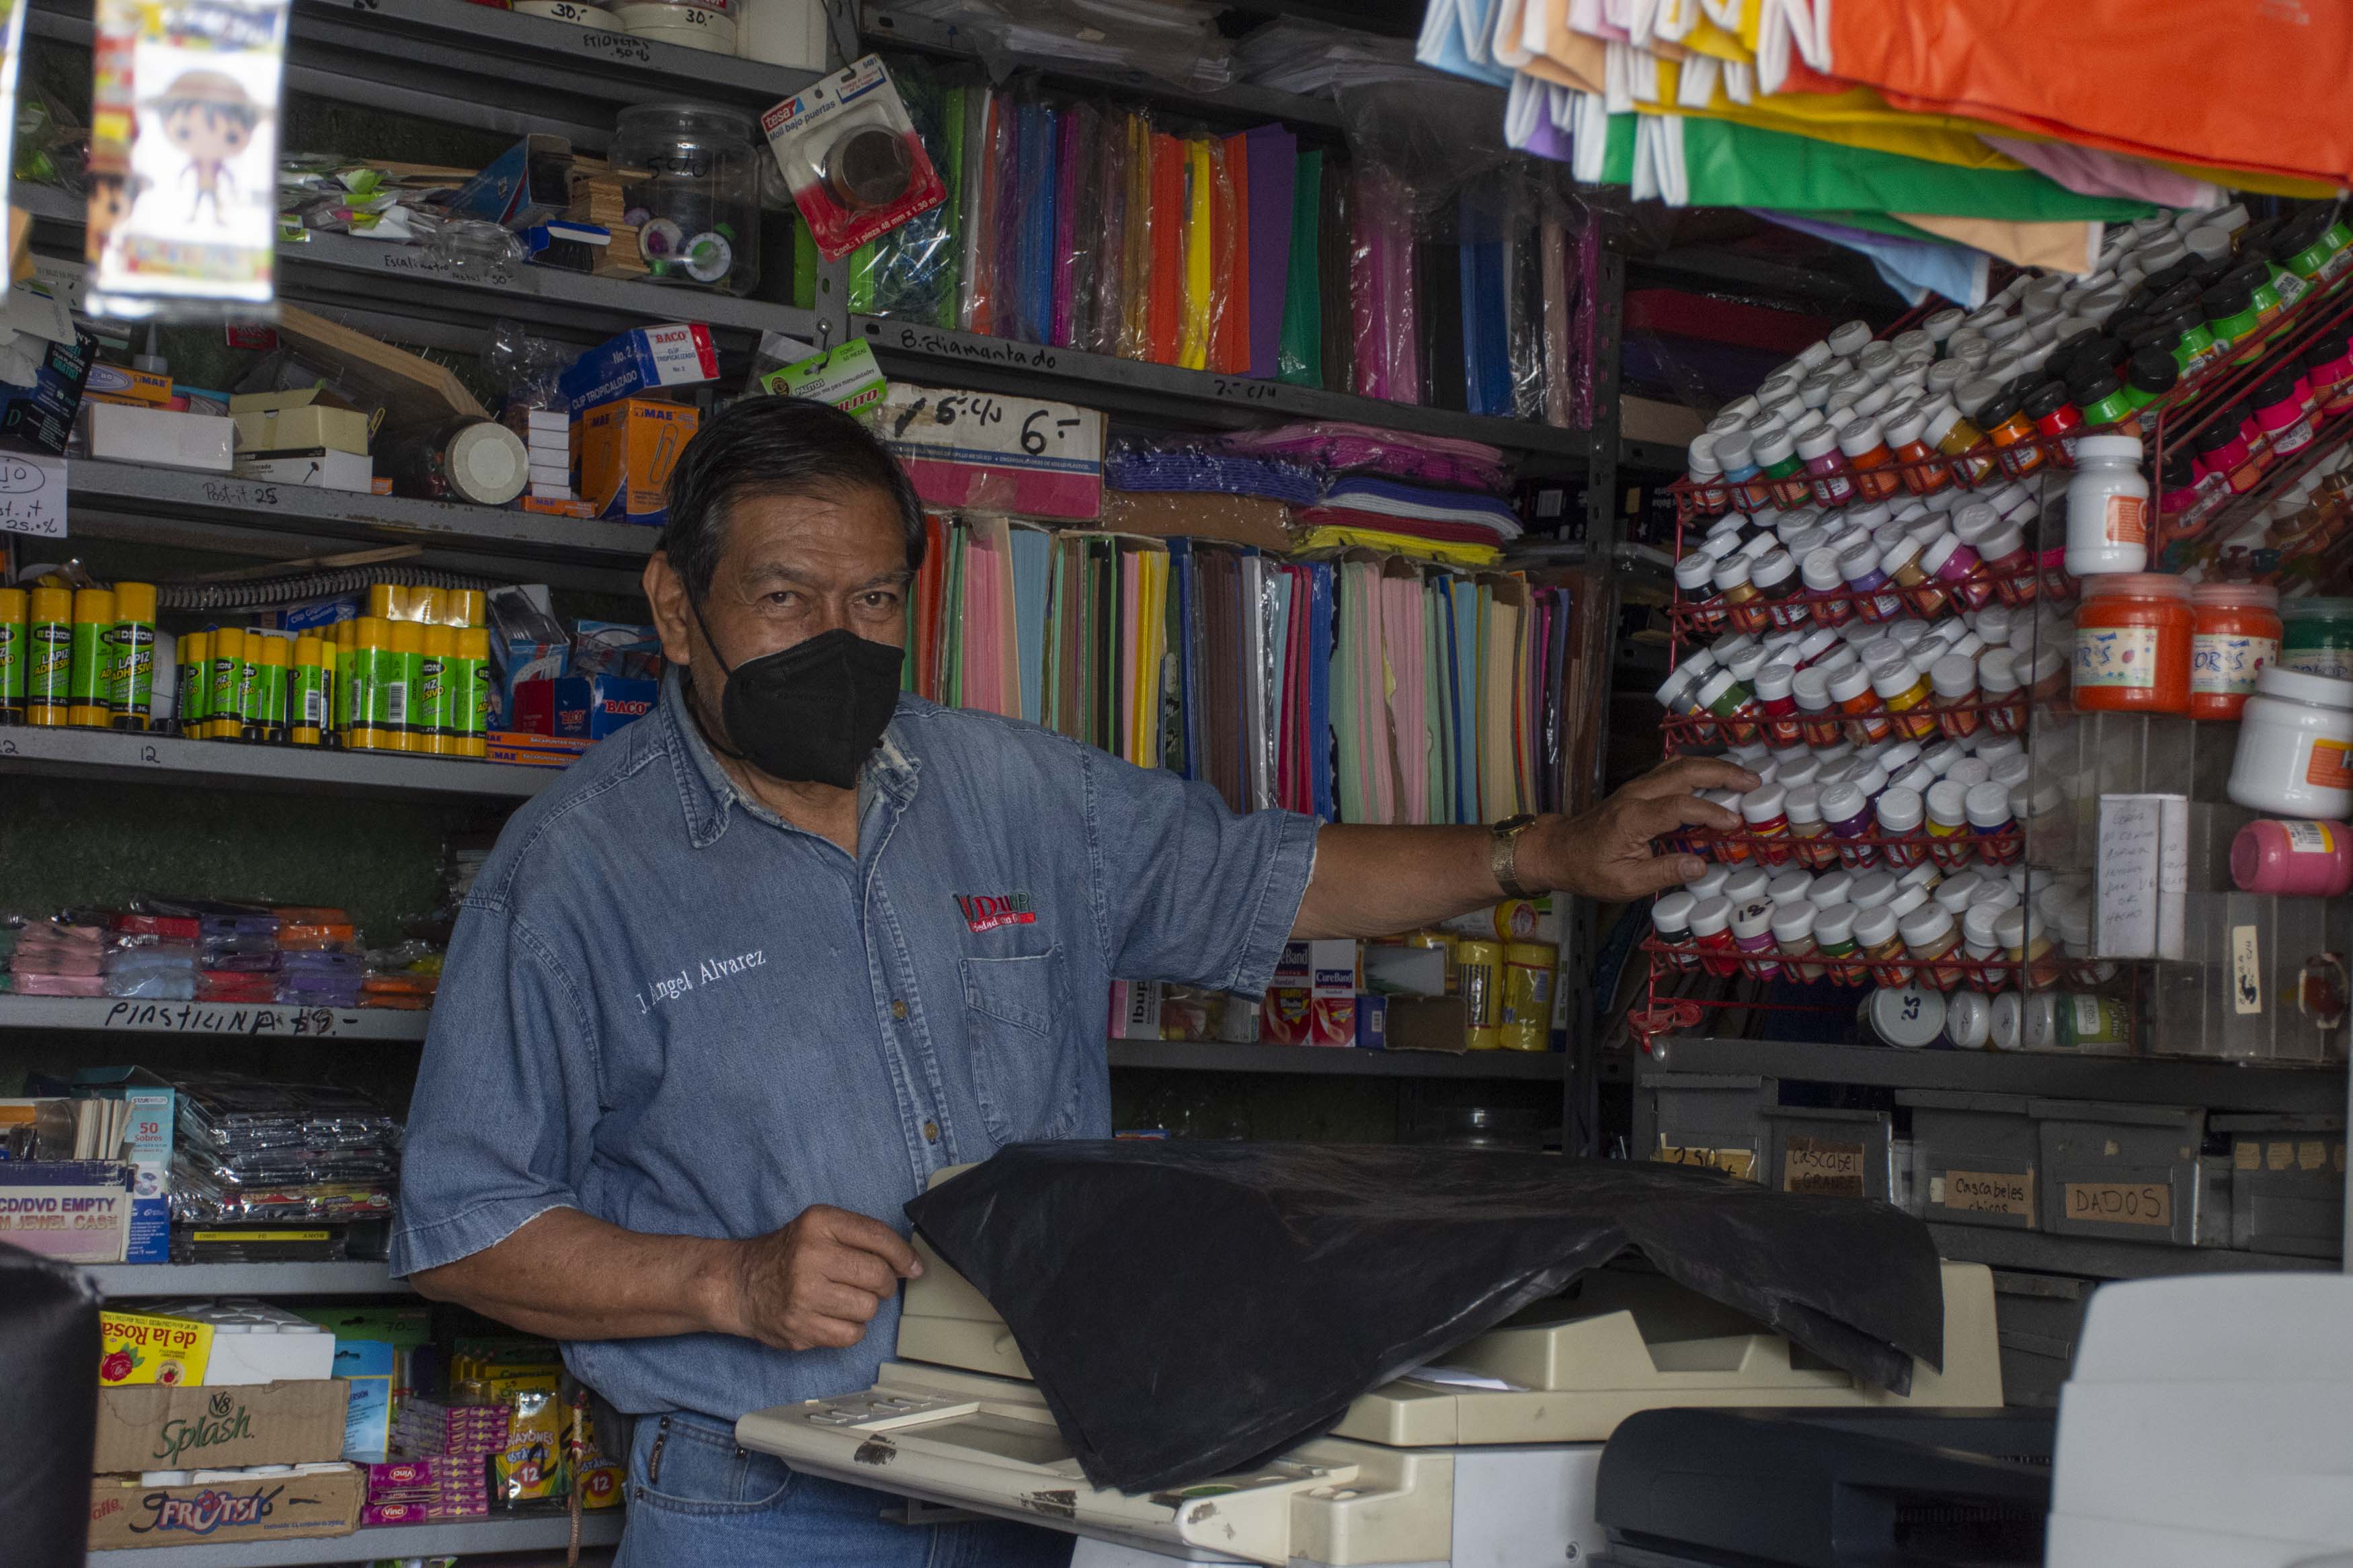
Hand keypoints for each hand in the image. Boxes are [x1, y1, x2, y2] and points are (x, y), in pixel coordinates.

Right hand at [718, 1205, 923, 1351]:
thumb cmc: (790, 1255)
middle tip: (873, 1284)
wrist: (739, 1283)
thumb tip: (911, 1264)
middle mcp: (810, 1256)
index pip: (879, 1237)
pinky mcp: (799, 1327)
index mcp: (819, 1223)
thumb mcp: (820, 1228)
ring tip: (845, 1299)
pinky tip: (835, 1316)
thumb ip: (863, 1237)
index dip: (904, 1255)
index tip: (912, 1267)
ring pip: (868, 1308)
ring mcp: (803, 1294)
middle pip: (878, 1275)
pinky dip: (851, 1329)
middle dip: (885, 1283)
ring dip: (865, 1307)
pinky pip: (852, 1334)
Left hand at [1518, 757, 1759, 901]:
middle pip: (1684, 772)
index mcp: (1632, 818)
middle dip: (1722, 773)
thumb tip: (1701, 866)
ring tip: (1744, 776)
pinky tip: (1718, 777)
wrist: (1558, 850)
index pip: (1679, 807)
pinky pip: (1672, 771)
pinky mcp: (1638, 789)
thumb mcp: (1624, 883)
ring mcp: (1636, 788)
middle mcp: (1636, 795)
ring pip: (1679, 765)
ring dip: (1713, 767)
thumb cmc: (1588, 869)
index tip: (1735, 823)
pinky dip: (1699, 770)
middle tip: (1754, 781)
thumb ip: (1664, 873)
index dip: (1710, 813)